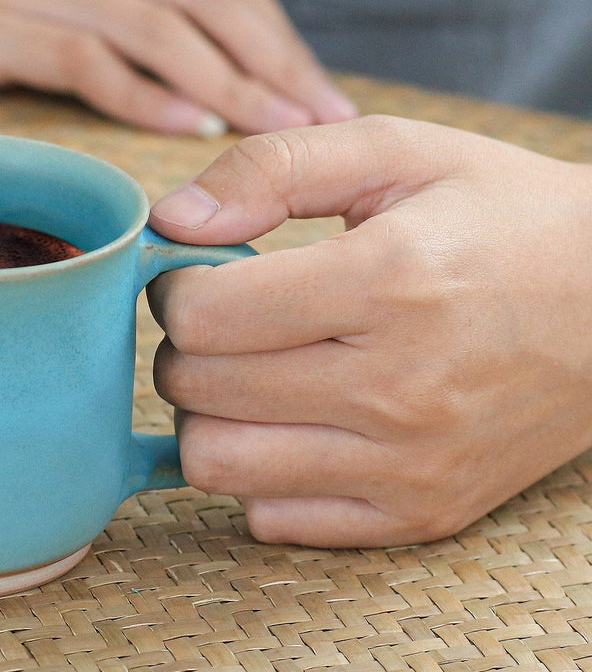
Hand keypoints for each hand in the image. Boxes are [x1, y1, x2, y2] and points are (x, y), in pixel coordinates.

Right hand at [0, 0, 355, 134]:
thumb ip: (92, 0)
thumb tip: (160, 65)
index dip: (279, 34)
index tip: (319, 91)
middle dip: (278, 61)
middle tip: (327, 123)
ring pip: (164, 26)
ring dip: (231, 82)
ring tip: (281, 135)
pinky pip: (89, 57)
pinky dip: (145, 94)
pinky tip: (188, 129)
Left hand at [145, 115, 591, 545]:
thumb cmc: (503, 218)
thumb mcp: (397, 152)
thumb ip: (271, 168)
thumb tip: (169, 221)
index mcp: (390, 282)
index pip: (204, 318)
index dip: (176, 290)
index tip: (199, 276)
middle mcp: (398, 388)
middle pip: (198, 390)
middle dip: (184, 347)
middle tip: (224, 322)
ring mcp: (409, 466)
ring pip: (217, 465)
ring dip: (206, 416)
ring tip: (247, 375)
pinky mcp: (419, 515)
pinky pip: (272, 518)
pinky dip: (258, 473)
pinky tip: (293, 425)